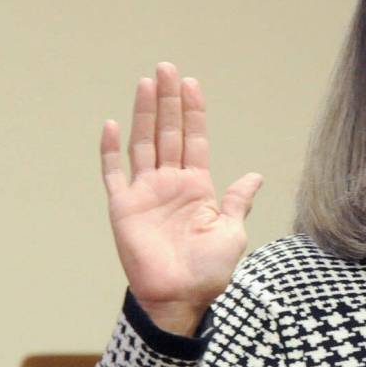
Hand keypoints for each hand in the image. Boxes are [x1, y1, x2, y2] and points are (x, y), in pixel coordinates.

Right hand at [100, 62, 262, 333]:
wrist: (179, 298)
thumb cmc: (208, 272)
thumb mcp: (232, 232)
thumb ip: (238, 200)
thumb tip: (254, 175)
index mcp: (198, 189)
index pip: (194, 141)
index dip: (193, 113)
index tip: (191, 83)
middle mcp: (170, 185)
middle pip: (168, 134)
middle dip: (169, 101)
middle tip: (167, 68)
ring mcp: (145, 194)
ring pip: (143, 144)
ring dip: (145, 114)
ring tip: (147, 83)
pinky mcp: (123, 207)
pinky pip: (114, 173)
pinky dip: (111, 150)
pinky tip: (113, 124)